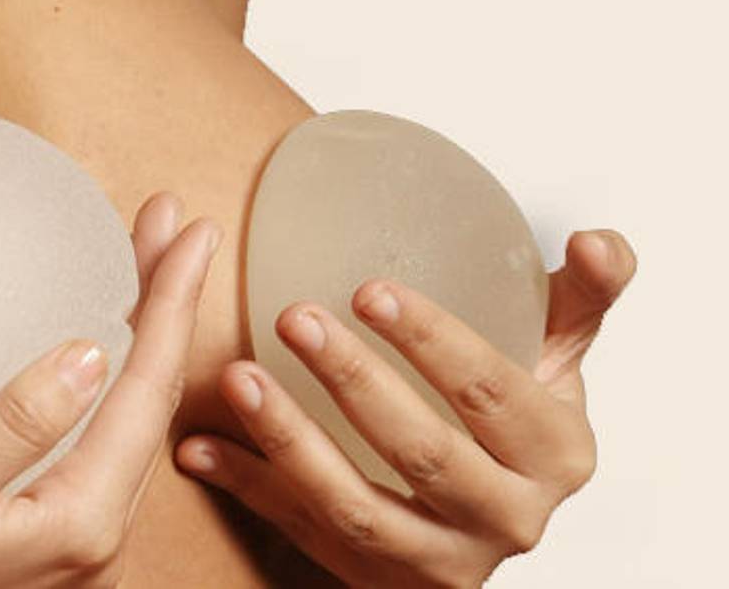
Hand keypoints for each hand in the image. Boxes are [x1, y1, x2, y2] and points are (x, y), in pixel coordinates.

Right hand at [0, 193, 219, 588]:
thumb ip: (13, 428)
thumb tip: (91, 355)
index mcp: (80, 524)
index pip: (147, 394)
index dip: (172, 305)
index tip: (191, 234)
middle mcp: (96, 541)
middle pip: (152, 401)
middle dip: (168, 308)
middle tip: (175, 230)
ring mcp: (78, 542)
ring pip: (133, 418)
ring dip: (146, 337)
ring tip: (149, 265)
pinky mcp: (51, 533)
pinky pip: (104, 439)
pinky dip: (115, 377)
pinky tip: (107, 342)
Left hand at [175, 229, 636, 587]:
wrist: (490, 509)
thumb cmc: (514, 420)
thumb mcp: (557, 358)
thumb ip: (581, 297)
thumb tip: (594, 240)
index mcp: (555, 453)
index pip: (492, 392)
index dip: (432, 340)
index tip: (368, 290)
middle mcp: (508, 518)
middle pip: (424, 452)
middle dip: (355, 382)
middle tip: (294, 318)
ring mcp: (442, 562)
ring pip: (358, 508)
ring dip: (291, 442)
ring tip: (237, 379)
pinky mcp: (381, 582)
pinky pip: (306, 536)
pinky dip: (250, 489)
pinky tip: (200, 445)